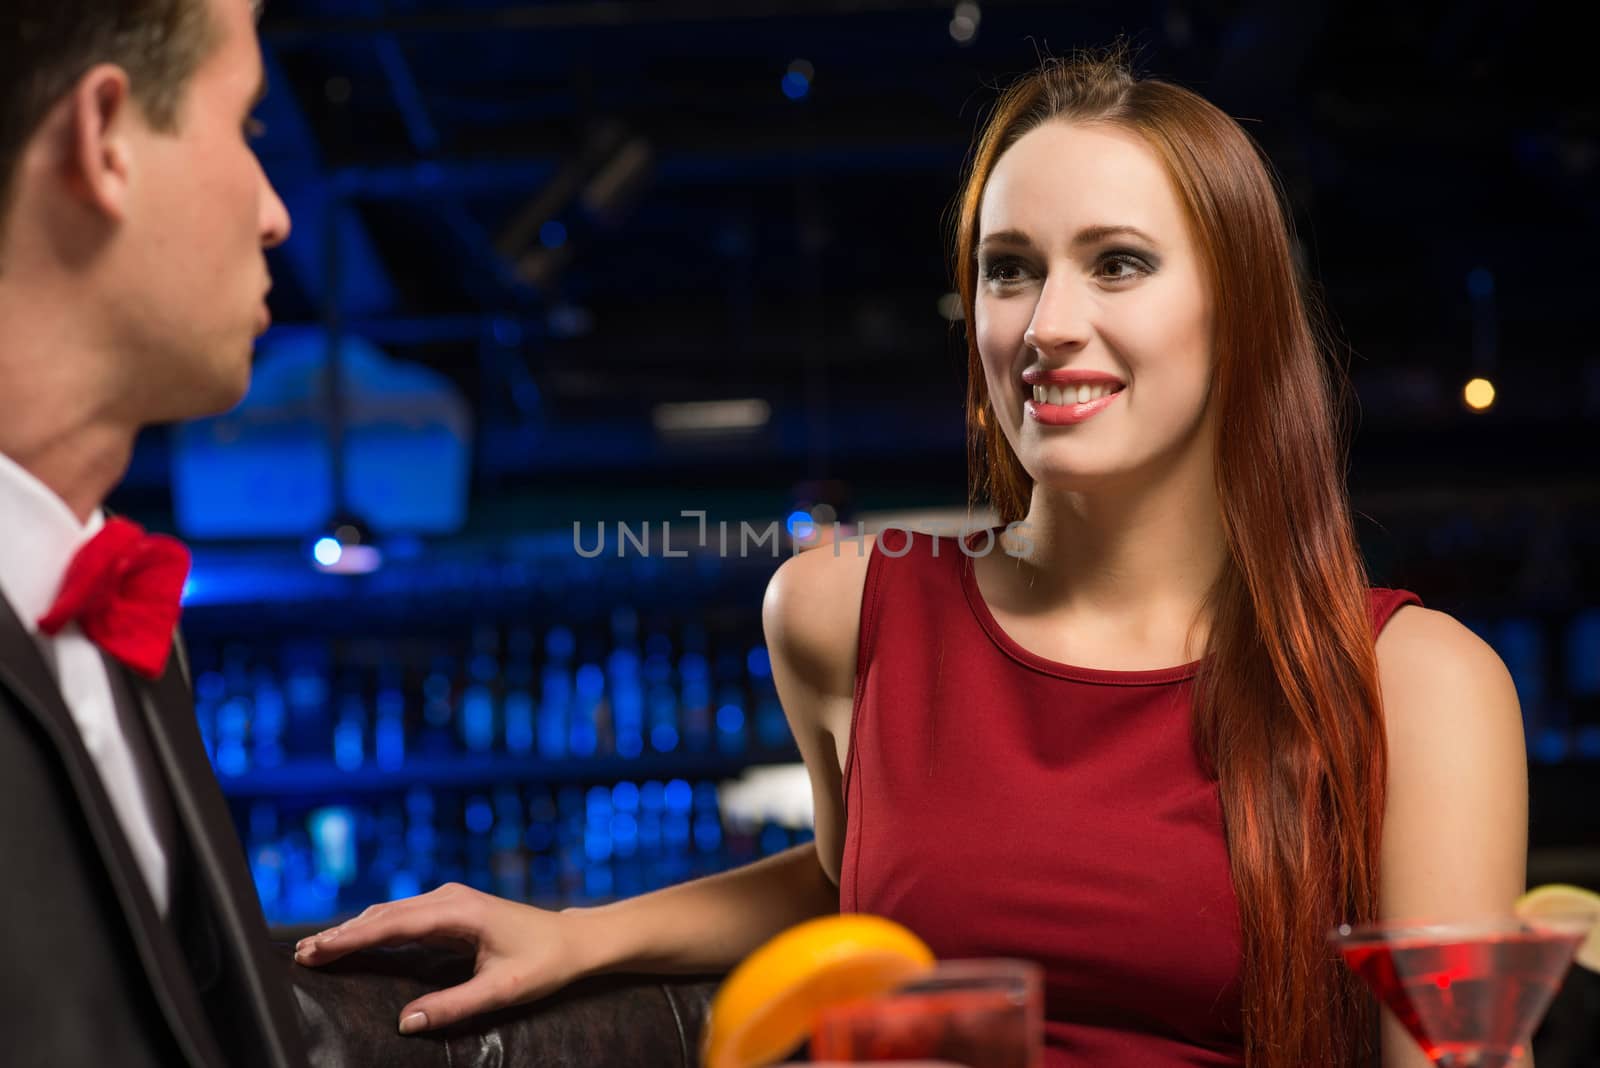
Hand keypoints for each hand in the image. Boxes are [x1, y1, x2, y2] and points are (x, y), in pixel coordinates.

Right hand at [293, 882, 588, 1033]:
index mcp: (460, 912)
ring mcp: (450, 901)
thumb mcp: (502, 990)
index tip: (316, 950)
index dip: (352, 938)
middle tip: (302, 955)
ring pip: (391, 912)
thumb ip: (454, 1006)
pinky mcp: (451, 910)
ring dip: (355, 929)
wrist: (573, 939)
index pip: (393, 923)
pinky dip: (375, 928)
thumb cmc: (544, 963)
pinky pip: (404, 917)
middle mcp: (450, 899)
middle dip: (343, 934)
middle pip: (384, 914)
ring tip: (318, 950)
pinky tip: (354, 941)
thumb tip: (405, 1023)